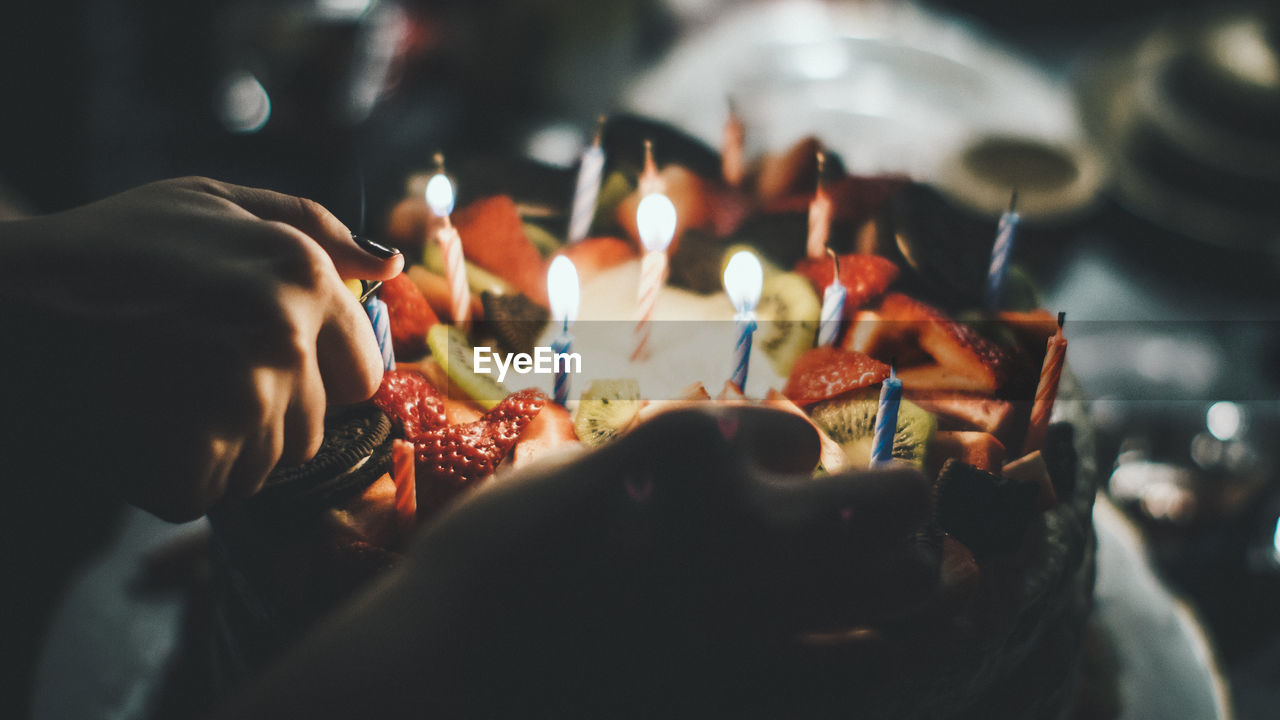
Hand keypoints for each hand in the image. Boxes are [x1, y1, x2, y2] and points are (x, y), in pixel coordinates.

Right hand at [0, 177, 401, 520]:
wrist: (3, 297)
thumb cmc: (108, 246)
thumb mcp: (211, 201)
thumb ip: (312, 227)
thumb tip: (389, 266)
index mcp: (305, 276)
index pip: (364, 375)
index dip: (317, 382)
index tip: (260, 369)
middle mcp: (289, 337)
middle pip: (316, 430)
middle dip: (271, 421)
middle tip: (197, 383)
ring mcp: (244, 400)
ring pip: (266, 468)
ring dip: (222, 450)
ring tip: (161, 397)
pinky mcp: (195, 456)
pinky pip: (211, 493)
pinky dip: (175, 476)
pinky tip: (137, 429)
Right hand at [218, 406, 939, 718]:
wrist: (445, 676)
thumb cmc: (482, 569)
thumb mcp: (557, 476)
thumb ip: (642, 457)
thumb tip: (693, 453)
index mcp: (688, 449)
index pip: (796, 433)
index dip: (790, 457)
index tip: (771, 484)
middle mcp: (745, 524)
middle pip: (894, 497)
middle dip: (900, 501)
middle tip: (883, 518)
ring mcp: (760, 616)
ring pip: (910, 588)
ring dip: (913, 579)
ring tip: (904, 584)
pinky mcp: (755, 695)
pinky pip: (875, 672)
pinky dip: (900, 650)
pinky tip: (900, 643)